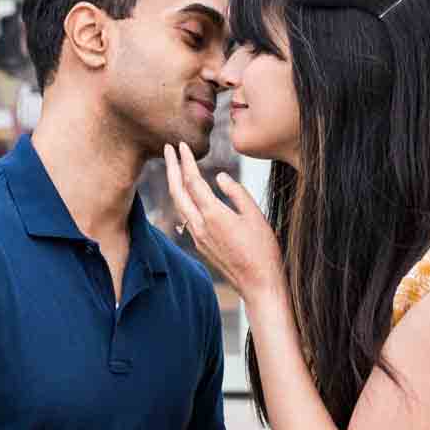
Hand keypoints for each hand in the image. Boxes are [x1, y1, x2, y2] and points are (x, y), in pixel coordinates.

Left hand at [161, 145, 284, 300]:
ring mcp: (198, 237)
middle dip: (171, 168)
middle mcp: (200, 226)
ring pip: (179, 205)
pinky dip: (183, 198)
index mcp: (213, 215)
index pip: (193, 181)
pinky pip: (186, 216)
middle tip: (167, 149)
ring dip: (174, 183)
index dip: (185, 161)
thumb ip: (236, 192)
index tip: (181, 145)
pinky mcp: (201, 244)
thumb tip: (219, 176)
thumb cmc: (263, 250)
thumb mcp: (255, 215)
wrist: (258, 283)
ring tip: (174, 167)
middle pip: (177, 192)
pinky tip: (188, 193)